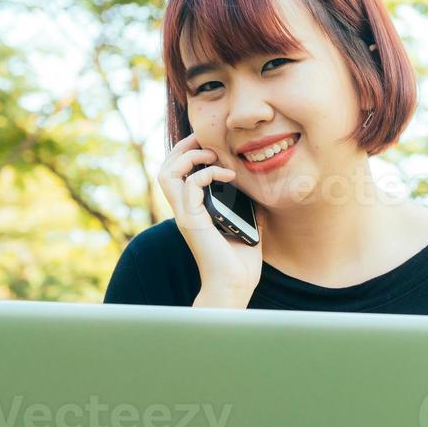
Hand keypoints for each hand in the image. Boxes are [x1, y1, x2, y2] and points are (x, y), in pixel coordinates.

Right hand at [156, 132, 263, 299]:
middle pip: (165, 168)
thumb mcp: (247, 225)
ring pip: (166, 173)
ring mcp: (185, 215)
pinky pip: (189, 184)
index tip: (213, 146)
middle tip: (206, 140)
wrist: (234, 285)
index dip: (189, 154)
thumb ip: (247, 207)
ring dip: (189, 157)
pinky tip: (228, 175)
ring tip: (213, 155)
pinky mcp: (193, 220)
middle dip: (183, 148)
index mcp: (193, 210)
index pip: (178, 174)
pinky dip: (207, 173)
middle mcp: (184, 211)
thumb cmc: (240, 262)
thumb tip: (262, 190)